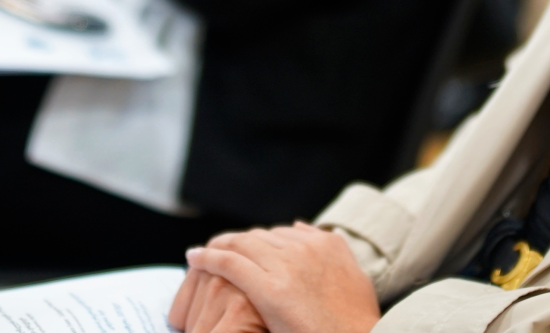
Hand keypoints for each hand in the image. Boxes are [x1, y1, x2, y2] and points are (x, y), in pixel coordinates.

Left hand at [184, 224, 379, 332]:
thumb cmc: (355, 323)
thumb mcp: (354, 278)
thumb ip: (332, 251)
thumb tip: (300, 226)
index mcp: (327, 244)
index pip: (281, 233)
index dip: (258, 244)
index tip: (244, 252)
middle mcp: (307, 248)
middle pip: (260, 236)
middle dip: (238, 245)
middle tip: (218, 252)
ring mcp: (288, 265)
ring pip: (242, 244)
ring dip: (219, 247)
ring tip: (201, 253)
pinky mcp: (271, 288)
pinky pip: (230, 263)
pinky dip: (208, 257)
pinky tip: (194, 258)